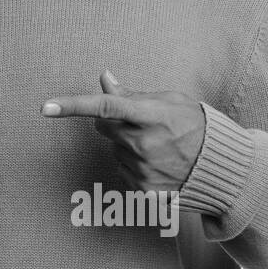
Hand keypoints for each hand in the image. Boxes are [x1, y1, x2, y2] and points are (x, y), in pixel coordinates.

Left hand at [41, 71, 205, 191]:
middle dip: (112, 121)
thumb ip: (132, 94)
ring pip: (113, 149)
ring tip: (157, 146)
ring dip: (126, 144)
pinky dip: (133, 164)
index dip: (72, 106)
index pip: (104, 107)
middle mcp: (144, 145)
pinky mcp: (143, 191)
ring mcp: (143, 170)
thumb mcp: (169, 101)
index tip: (45, 107)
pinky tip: (157, 163)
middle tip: (138, 122)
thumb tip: (104, 77)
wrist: (222, 168)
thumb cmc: (195, 125)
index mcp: (151, 116)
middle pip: (103, 127)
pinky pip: (121, 170)